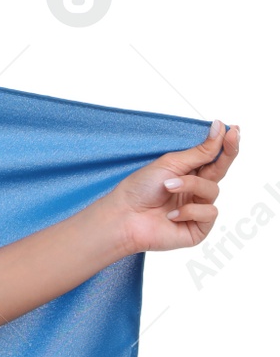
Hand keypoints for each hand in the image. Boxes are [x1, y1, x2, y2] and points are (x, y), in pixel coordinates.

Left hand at [107, 119, 239, 253]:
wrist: (124, 217)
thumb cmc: (140, 189)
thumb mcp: (170, 164)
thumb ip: (199, 152)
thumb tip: (220, 128)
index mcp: (187, 173)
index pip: (212, 157)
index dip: (224, 144)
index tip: (233, 129)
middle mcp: (194, 190)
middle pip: (220, 170)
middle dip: (227, 153)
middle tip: (231, 137)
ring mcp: (197, 208)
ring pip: (213, 190)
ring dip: (190, 185)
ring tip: (167, 187)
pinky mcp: (199, 227)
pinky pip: (209, 213)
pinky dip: (190, 210)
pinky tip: (171, 214)